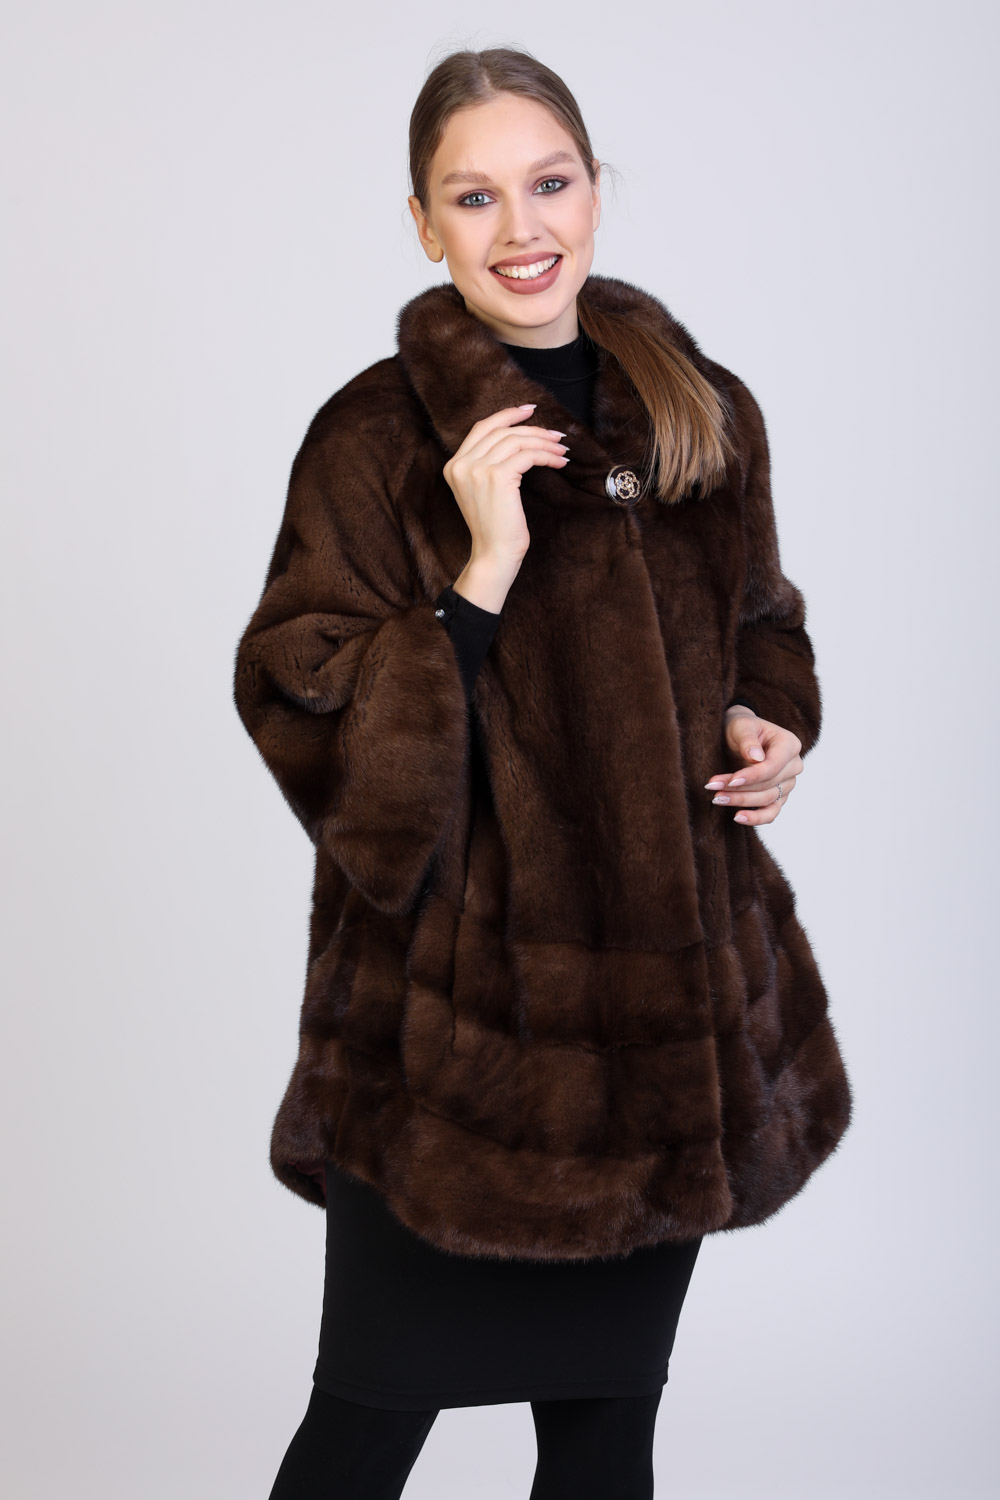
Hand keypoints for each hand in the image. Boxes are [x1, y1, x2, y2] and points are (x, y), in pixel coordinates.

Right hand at [443, 403, 569, 568]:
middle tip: (556, 435)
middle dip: (533, 429)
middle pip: (502, 431)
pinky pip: (528, 455)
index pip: (482, 428)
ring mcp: (477, 469)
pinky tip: (558, 462)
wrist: (493, 554)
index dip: (506, 415)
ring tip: (561, 450)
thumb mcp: (483, 491)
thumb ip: (488, 464)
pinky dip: (547, 456)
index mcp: (454, 466)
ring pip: (517, 441)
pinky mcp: (497, 476)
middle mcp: (461, 464)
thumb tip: (520, 438)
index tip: (529, 411)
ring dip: (544, 443)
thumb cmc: (494, 528)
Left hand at [704, 707, 803, 825]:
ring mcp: (787, 783)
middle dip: (739, 789)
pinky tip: (737, 817)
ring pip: (767, 800)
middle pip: (769, 785)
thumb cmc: (741, 727)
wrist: (738, 736)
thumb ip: (748, 740)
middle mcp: (793, 766)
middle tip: (713, 787)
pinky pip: (771, 813)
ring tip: (717, 798)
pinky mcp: (778, 797)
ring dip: (741, 801)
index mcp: (790, 745)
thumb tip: (756, 758)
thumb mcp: (741, 726)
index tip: (731, 781)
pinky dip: (755, 818)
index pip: (773, 766)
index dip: (752, 776)